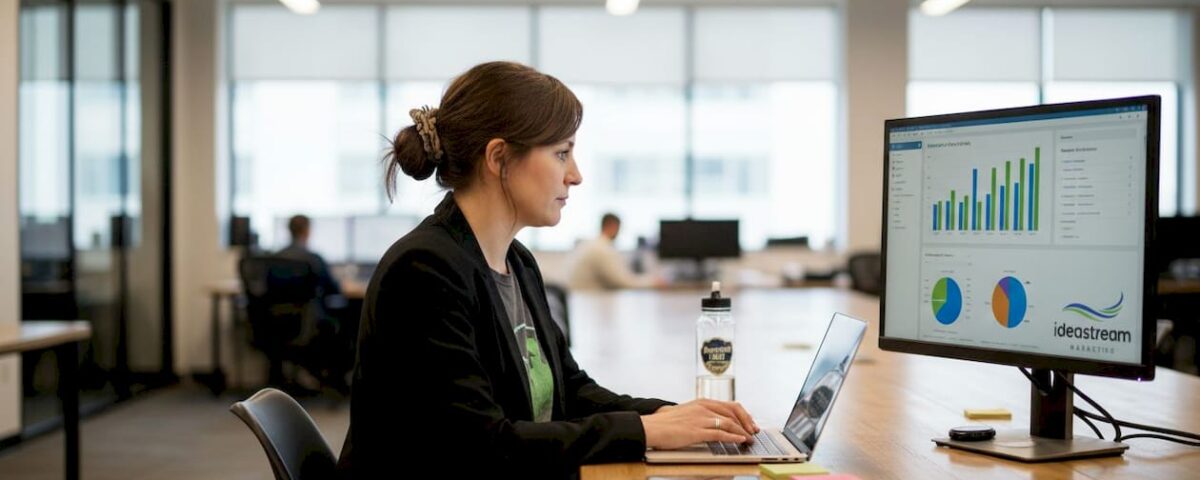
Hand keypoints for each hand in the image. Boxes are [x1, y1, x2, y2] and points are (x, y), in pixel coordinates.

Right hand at [642, 399, 759, 449]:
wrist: (652, 427)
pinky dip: (733, 437)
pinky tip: (740, 440)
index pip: (729, 405)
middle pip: (733, 412)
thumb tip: (711, 422)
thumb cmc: (665, 423)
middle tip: (754, 431)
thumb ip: (699, 415)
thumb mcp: (685, 413)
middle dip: (746, 422)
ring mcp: (701, 419)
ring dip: (742, 431)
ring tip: (749, 439)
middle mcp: (703, 408)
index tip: (749, 422)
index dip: (743, 414)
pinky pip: (720, 434)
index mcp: (701, 402)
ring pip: (729, 423)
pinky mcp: (697, 431)